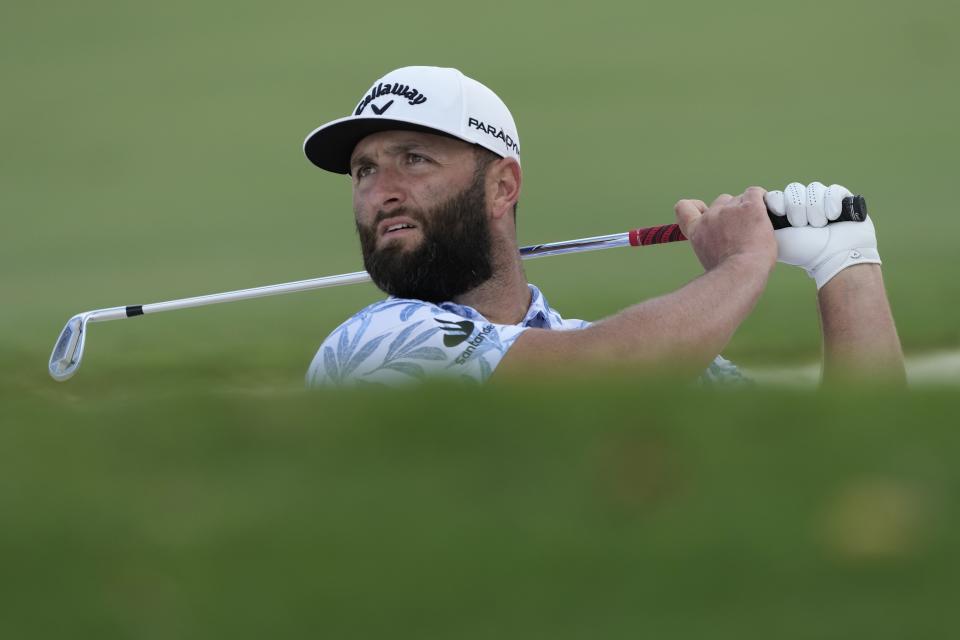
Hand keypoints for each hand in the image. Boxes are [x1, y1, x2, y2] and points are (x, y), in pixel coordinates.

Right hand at [675, 187, 776, 271]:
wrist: (741, 274)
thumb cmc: (730, 274)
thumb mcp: (709, 259)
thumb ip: (712, 244)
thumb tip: (724, 246)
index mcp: (697, 231)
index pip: (684, 207)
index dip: (695, 206)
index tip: (704, 211)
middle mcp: (710, 217)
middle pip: (722, 201)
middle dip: (733, 211)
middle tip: (744, 230)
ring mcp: (730, 210)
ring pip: (741, 199)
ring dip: (748, 209)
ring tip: (758, 228)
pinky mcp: (750, 207)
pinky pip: (755, 193)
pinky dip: (762, 198)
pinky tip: (768, 209)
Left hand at [764, 181, 880, 288]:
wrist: (834, 259)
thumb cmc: (804, 252)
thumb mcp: (775, 239)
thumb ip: (760, 224)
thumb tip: (748, 212)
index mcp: (787, 213)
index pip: (778, 194)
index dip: (778, 201)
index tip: (779, 212)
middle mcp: (804, 205)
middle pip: (794, 189)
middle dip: (797, 209)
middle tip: (801, 226)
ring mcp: (823, 201)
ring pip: (813, 189)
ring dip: (814, 209)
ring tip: (819, 226)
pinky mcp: (842, 199)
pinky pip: (833, 190)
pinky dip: (831, 204)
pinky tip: (832, 217)